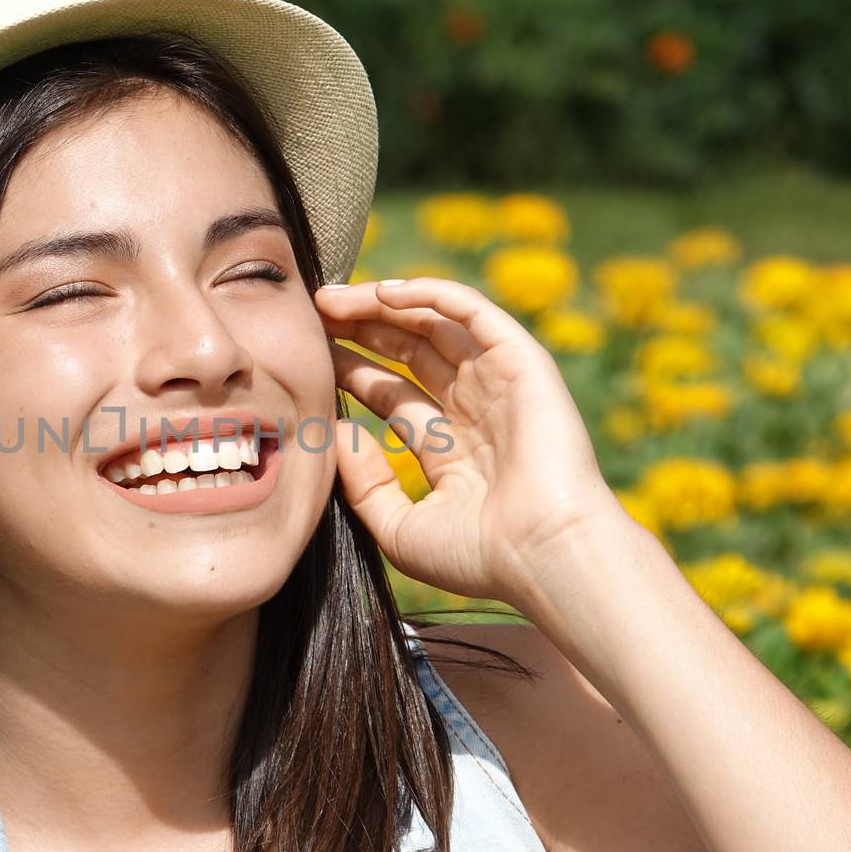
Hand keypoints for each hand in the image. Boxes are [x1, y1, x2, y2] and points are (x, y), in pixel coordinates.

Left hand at [315, 277, 632, 606]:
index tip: (306, 352)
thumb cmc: (479, 558)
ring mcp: (499, 382)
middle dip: (360, 328)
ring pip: (433, 323)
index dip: (349, 367)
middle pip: (408, 350)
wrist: (544, 556)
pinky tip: (382, 293)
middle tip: (310, 312)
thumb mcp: (399, 528)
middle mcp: (475, 408)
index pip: (391, 391)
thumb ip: (363, 484)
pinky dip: (430, 294)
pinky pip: (471, 311)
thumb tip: (334, 434)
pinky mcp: (521, 361)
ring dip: (381, 304)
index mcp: (451, 447)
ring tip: (330, 298)